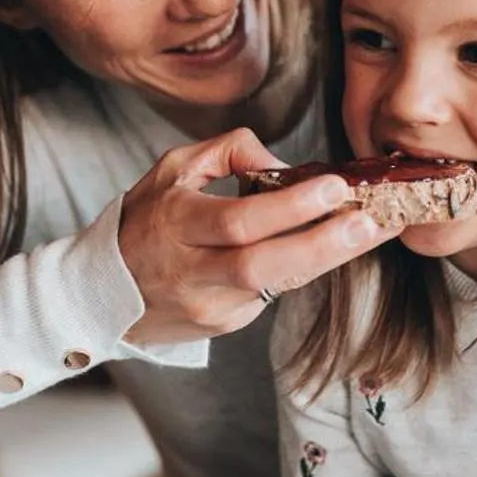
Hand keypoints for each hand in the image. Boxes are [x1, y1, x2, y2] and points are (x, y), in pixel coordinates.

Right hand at [119, 127, 384, 344]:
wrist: (104, 292)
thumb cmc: (146, 220)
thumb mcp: (173, 170)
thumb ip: (227, 151)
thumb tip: (283, 163)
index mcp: (174, 224)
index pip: (237, 220)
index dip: (288, 207)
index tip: (334, 187)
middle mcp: (191, 271)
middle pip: (262, 265)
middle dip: (322, 244)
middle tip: (369, 221)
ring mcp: (208, 305)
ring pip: (276, 284)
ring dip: (329, 257)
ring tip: (372, 232)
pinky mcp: (224, 325)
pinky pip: (272, 292)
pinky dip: (305, 267)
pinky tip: (335, 245)